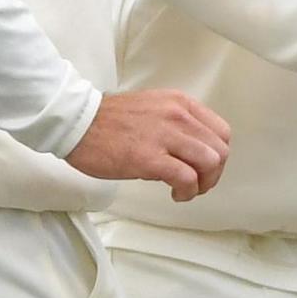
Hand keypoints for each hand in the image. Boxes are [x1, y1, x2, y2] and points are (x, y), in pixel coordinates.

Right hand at [67, 88, 232, 201]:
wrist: (76, 122)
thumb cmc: (107, 120)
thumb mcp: (153, 108)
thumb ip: (175, 124)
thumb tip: (188, 151)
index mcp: (180, 103)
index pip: (221, 131)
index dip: (218, 154)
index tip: (206, 167)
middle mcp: (178, 116)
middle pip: (220, 149)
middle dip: (214, 173)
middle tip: (199, 184)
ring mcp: (165, 136)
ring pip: (210, 162)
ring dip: (204, 184)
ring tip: (188, 191)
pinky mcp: (150, 158)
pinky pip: (186, 178)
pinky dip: (188, 191)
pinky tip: (176, 194)